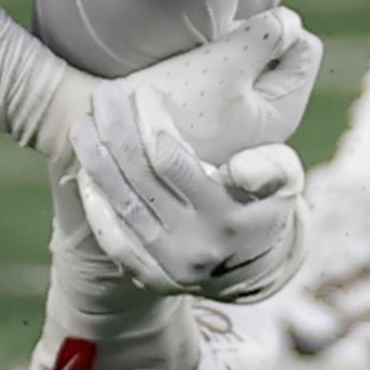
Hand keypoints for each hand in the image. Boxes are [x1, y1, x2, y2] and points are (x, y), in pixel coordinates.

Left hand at [64, 8, 323, 300]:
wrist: (255, 264)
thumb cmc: (267, 201)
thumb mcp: (286, 180)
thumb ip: (272, 167)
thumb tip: (241, 168)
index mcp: (227, 216)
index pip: (171, 162)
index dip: (151, 123)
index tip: (144, 93)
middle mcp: (195, 245)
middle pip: (139, 179)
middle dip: (117, 132)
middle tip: (104, 96)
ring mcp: (170, 265)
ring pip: (122, 205)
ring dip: (96, 162)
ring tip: (83, 126)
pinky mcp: (151, 276)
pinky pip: (114, 239)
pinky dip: (96, 204)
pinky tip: (85, 172)